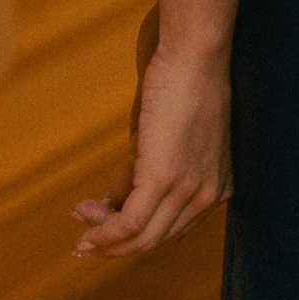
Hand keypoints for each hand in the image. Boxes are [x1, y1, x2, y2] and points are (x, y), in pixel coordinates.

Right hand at [71, 6, 231, 258]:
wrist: (194, 55)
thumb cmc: (180, 86)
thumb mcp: (160, 140)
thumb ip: (140, 174)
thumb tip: (109, 203)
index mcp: (217, 187)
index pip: (173, 228)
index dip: (136, 234)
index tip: (106, 229)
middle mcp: (209, 195)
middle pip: (156, 239)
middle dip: (116, 244)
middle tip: (85, 242)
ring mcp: (190, 190)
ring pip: (142, 239)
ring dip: (106, 242)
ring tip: (81, 238)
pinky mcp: (164, 179)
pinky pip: (130, 224)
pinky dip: (105, 233)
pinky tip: (86, 227)